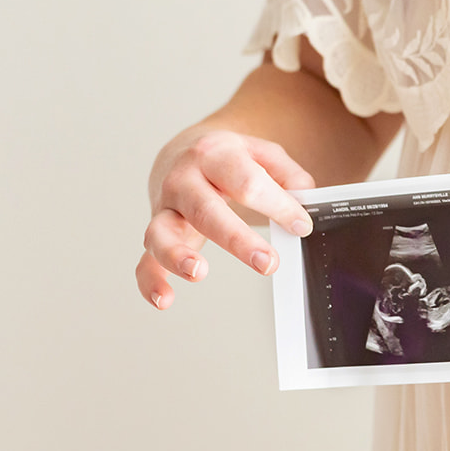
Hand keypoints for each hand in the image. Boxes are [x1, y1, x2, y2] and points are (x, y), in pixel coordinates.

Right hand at [135, 127, 316, 309]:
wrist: (183, 151)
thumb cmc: (229, 158)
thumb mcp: (263, 154)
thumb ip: (288, 174)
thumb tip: (303, 198)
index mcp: (215, 155)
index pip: (247, 182)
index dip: (278, 205)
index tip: (302, 226)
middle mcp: (183, 179)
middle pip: (206, 210)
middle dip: (237, 239)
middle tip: (267, 263)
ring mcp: (164, 207)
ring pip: (162, 232)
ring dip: (177, 255)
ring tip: (199, 272)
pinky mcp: (156, 232)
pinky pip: (145, 259)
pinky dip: (150, 280)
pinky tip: (163, 299)